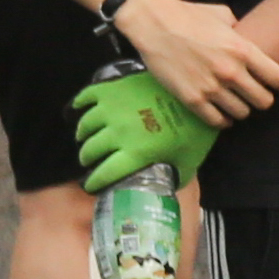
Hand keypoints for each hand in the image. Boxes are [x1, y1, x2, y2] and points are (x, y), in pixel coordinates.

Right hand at [71, 67, 216, 190]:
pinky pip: (86, 97)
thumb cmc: (196, 129)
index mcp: (136, 153)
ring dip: (84, 135)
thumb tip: (165, 190)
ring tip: (86, 138)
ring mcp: (113, 109)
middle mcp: (119, 132)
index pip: (104, 174)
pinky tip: (79, 110)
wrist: (199, 93)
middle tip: (89, 159)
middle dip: (87, 158)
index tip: (91, 185)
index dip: (94, 182)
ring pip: (86, 126)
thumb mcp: (189, 161)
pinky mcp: (113, 89)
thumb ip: (174, 178)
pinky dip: (79, 105)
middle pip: (91, 150)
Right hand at [114, 0, 278, 123]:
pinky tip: (221, 115)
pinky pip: (217, 121)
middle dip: (262, 100)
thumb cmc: (188, 15)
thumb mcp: (223, 16)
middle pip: (263, 101)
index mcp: (243, 50)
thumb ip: (241, 30)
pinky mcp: (192, 99)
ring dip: (241, 110)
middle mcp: (231, 71)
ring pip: (242, 113)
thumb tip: (247, 34)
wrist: (153, 22)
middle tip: (254, 96)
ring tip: (235, 104)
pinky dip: (222, 121)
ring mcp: (212, 87)